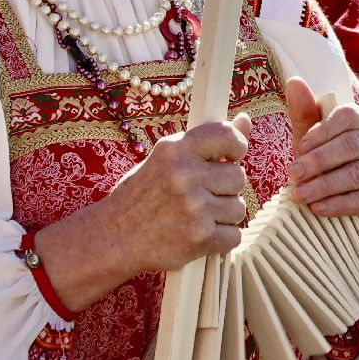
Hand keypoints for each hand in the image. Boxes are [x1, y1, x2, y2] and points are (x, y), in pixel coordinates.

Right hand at [97, 118, 253, 277]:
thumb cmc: (141, 196)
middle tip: (202, 195)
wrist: (112, 238)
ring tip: (196, 216)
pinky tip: (198, 235)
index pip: (227, 135)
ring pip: (238, 208)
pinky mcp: (199, 237)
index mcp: (175, 149)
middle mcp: (185, 175)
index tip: (230, 158)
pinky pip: (234, 235)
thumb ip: (206, 143)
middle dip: (226, 188)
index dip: (236, 147)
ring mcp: (193, 207)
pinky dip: (221, 239)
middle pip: (239, 177)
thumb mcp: (166, 160)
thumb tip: (246, 120)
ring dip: (223, 215)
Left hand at [284, 78, 358, 226]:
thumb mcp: (316, 143)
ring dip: (325, 186)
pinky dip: (339, 205)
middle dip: (318, 161)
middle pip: (352, 145)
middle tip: (293, 174)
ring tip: (300, 195)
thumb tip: (294, 81)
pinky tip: (319, 209)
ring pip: (358, 174)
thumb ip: (305, 115)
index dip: (322, 131)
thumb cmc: (333, 168)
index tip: (299, 148)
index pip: (348, 116)